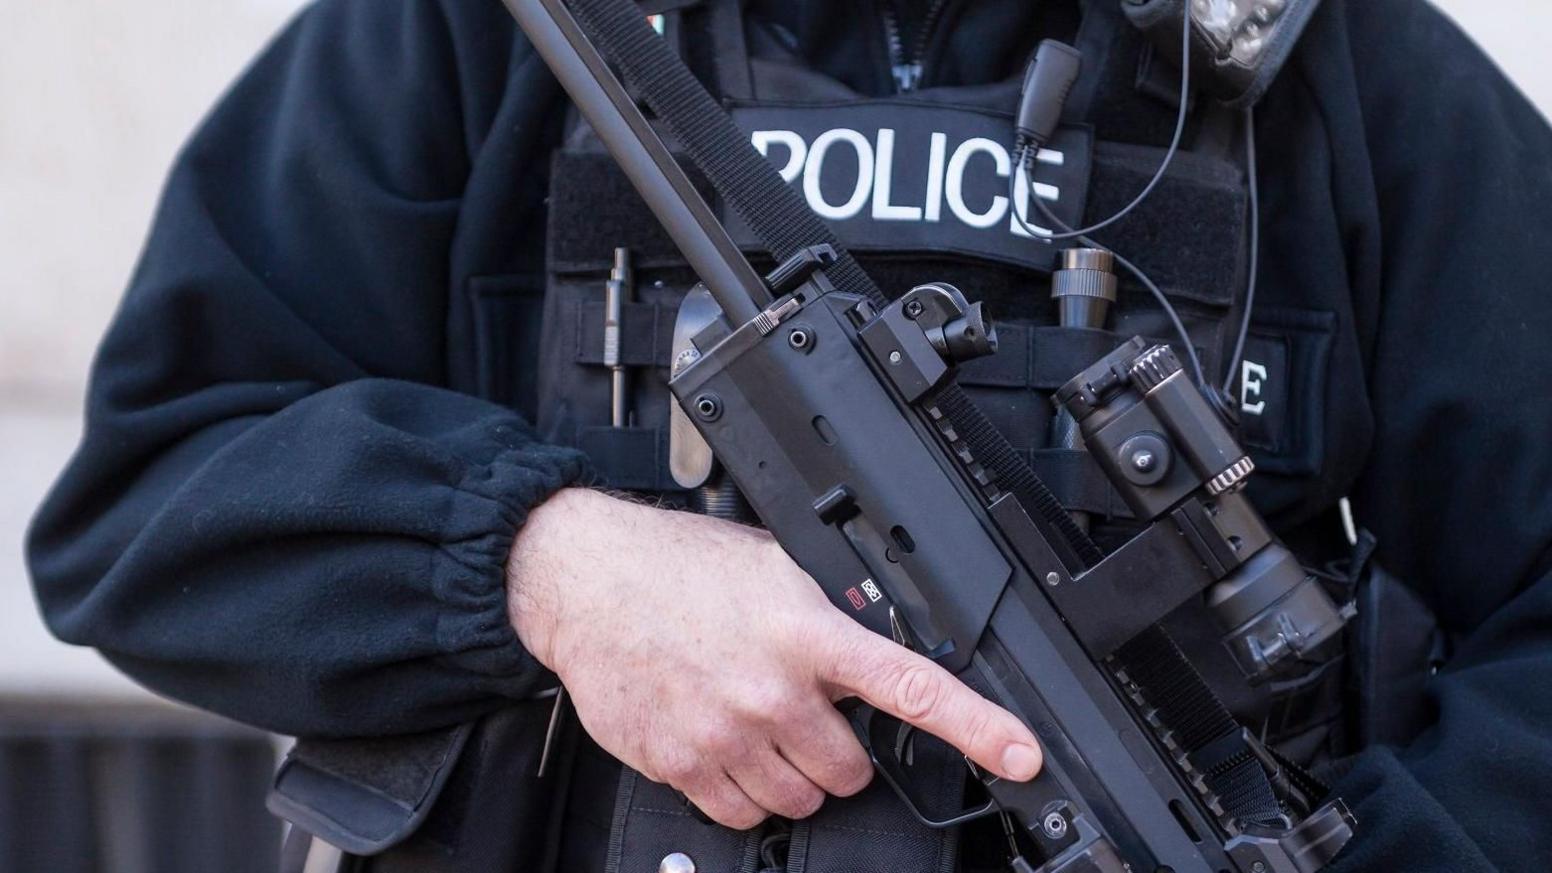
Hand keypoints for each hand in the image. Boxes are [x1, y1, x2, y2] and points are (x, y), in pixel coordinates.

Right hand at [506, 488, 1042, 828]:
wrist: (587, 580)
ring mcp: (723, 735)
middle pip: (851, 771)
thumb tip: (880, 639)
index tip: (1021, 754)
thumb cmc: (680, 568)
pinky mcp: (680, 766)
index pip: (909, 687)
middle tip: (806, 714)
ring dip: (793, 774)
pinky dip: (744, 792)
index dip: (978, 727)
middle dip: (841, 751)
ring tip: (758, 723)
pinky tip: (724, 745)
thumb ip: (831, 611)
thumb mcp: (775, 567)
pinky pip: (742, 815)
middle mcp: (770, 691)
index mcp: (805, 632)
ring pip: (801, 800)